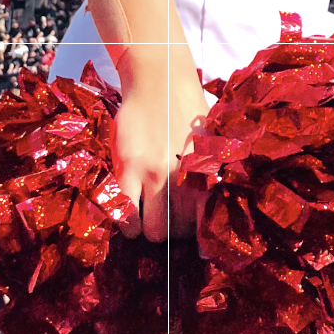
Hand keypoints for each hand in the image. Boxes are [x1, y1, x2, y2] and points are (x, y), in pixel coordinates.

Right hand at [112, 65, 210, 243]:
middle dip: (172, 234)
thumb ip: (208, 177)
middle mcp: (184, 177)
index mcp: (207, 174)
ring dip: (148, 230)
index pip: (208, 222)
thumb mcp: (208, 145)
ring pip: (153, 232)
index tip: (201, 254)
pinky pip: (125, 214)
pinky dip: (126, 224)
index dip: (203, 243)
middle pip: (179, 233)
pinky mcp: (128, 167)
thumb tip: (208, 211)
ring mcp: (155, 173)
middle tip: (165, 221)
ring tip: (146, 217)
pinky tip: (128, 217)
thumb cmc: (186, 113)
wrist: (159, 79)